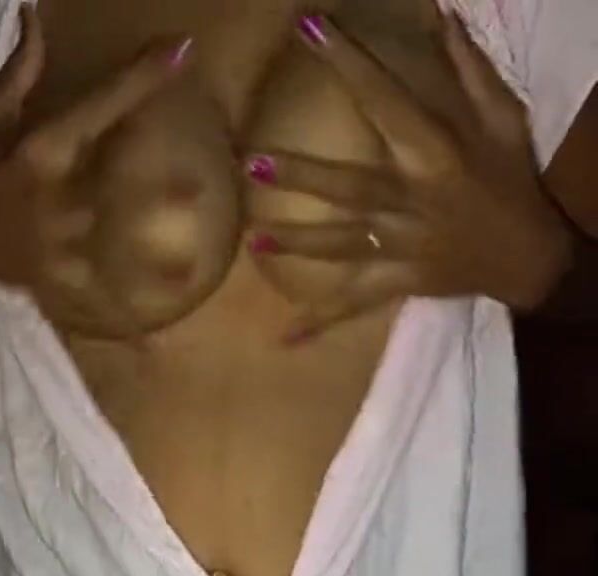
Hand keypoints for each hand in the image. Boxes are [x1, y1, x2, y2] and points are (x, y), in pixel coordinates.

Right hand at [0, 6, 192, 338]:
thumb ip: (21, 73)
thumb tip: (33, 20)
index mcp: (44, 149)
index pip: (100, 105)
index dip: (140, 79)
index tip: (178, 53)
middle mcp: (56, 196)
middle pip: (115, 186)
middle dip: (154, 186)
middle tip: (198, 187)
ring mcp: (60, 242)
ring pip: (115, 246)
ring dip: (152, 256)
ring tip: (189, 262)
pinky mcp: (62, 276)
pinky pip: (103, 290)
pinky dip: (134, 300)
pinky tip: (170, 302)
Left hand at [246, 10, 571, 337]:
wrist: (529, 258)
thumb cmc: (512, 182)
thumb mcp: (502, 119)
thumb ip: (469, 69)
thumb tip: (441, 16)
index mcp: (435, 156)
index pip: (385, 101)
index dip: (349, 64)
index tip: (310, 31)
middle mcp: (412, 203)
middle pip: (349, 186)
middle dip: (302, 175)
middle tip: (252, 161)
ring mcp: (403, 248)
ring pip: (342, 245)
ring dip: (297, 241)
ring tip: (253, 236)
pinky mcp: (399, 282)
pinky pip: (356, 304)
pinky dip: (322, 323)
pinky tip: (285, 338)